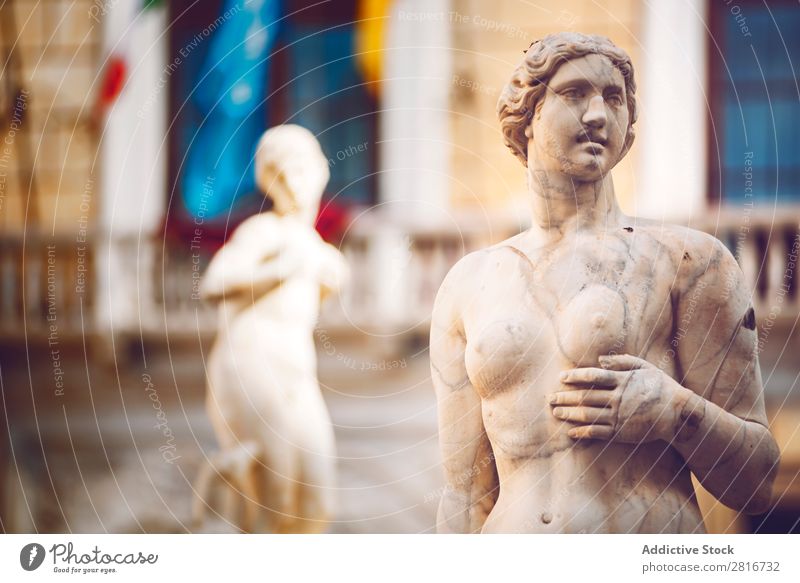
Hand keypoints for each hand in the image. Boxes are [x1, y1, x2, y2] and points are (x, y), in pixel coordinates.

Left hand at [549, 354, 685, 442]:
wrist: (677, 414)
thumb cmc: (660, 387)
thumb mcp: (645, 367)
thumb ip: (622, 361)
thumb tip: (599, 359)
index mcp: (623, 381)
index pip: (594, 377)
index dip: (576, 377)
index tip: (562, 378)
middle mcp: (618, 398)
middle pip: (586, 397)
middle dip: (566, 397)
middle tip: (550, 398)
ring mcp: (619, 416)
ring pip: (588, 415)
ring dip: (569, 413)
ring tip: (556, 412)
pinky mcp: (621, 432)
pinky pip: (598, 432)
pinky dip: (583, 432)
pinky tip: (571, 432)